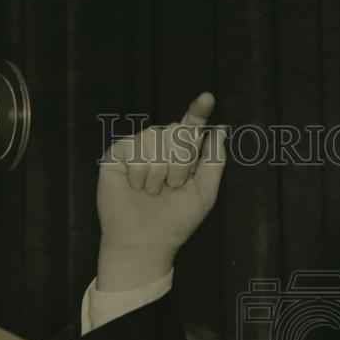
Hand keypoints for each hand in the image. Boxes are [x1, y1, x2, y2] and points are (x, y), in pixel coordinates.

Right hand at [95, 92, 225, 290]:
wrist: (146, 241)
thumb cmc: (176, 221)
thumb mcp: (205, 192)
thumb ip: (215, 160)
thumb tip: (221, 128)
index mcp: (181, 154)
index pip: (191, 126)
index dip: (198, 110)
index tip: (207, 98)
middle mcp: (159, 147)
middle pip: (178, 130)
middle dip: (181, 162)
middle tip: (172, 187)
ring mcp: (138, 148)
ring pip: (156, 137)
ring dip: (160, 171)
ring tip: (152, 191)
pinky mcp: (117, 154)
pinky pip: (136, 148)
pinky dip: (140, 173)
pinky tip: (135, 187)